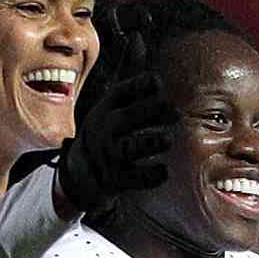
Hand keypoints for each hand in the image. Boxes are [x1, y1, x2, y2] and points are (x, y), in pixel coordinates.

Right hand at [53, 70, 176, 216]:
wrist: (82, 170)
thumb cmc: (109, 133)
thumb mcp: (112, 110)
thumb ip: (133, 95)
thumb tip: (158, 78)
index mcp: (106, 110)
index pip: (120, 94)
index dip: (139, 86)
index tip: (158, 82)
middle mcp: (106, 131)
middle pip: (126, 118)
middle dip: (149, 112)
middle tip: (176, 111)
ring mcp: (110, 155)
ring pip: (129, 148)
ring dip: (149, 143)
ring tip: (168, 140)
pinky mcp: (117, 179)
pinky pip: (134, 178)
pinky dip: (150, 176)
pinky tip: (165, 171)